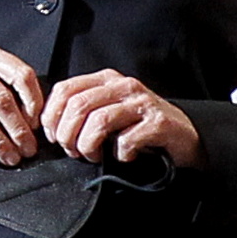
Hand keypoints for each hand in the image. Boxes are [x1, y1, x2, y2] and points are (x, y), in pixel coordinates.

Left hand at [45, 69, 204, 167]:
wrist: (186, 135)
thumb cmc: (141, 127)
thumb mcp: (109, 110)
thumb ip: (84, 110)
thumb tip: (50, 125)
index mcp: (107, 80)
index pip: (65, 89)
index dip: (52, 116)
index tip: (53, 137)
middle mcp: (124, 86)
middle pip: (78, 106)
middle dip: (68, 135)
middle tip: (73, 151)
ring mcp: (142, 103)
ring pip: (98, 121)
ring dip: (88, 146)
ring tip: (93, 156)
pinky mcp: (158, 123)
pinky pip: (126, 141)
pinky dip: (119, 155)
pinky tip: (123, 157)